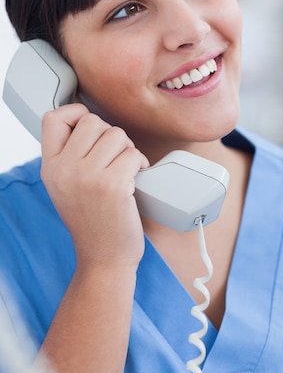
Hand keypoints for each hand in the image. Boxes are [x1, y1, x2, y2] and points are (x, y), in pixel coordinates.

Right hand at [40, 104, 147, 270]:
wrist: (104, 258)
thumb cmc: (92, 220)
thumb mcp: (66, 186)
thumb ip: (70, 155)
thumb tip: (89, 120)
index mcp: (50, 167)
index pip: (53, 118)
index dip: (75, 114)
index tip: (90, 128)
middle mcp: (64, 170)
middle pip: (93, 121)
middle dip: (110, 135)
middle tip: (114, 158)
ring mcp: (87, 176)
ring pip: (117, 134)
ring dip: (128, 149)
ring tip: (124, 169)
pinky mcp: (112, 184)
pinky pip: (133, 153)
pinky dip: (141, 163)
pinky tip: (136, 178)